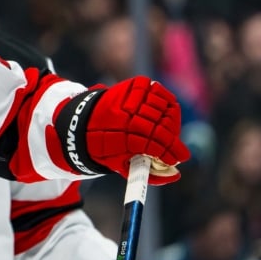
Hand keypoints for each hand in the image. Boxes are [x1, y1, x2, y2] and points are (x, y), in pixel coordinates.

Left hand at [55, 76, 190, 183]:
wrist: (82, 122)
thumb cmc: (103, 147)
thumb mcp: (120, 165)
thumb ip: (147, 173)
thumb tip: (175, 175)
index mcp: (121, 136)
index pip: (155, 144)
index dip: (170, 153)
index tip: (178, 158)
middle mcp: (126, 114)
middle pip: (163, 126)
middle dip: (172, 140)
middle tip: (174, 147)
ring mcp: (130, 96)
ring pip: (164, 107)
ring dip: (170, 121)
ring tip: (166, 130)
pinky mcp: (133, 84)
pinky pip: (158, 90)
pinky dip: (164, 100)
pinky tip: (162, 111)